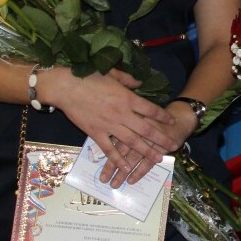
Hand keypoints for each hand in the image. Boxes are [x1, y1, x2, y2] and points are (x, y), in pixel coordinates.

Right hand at [43, 70, 178, 184]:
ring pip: (132, 141)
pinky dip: (118, 159)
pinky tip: (127, 168)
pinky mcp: (95, 133)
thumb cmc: (89, 76)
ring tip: (158, 159)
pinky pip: (109, 149)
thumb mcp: (113, 73)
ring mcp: (109, 125)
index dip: (163, 117)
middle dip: (161, 138)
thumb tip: (139, 83)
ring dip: (146, 151)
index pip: (151, 110)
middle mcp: (122, 113)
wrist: (66, 86)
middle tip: (173, 146)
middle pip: (146, 129)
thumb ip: (128, 79)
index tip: (172, 121)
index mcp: (128, 98)